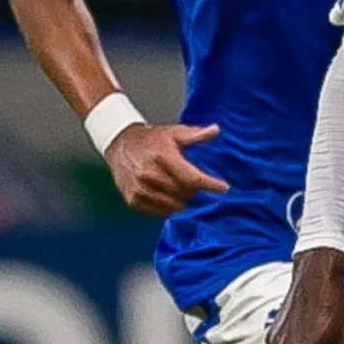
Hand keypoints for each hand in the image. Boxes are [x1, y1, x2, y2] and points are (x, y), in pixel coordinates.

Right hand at [104, 122, 229, 216]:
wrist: (120, 145)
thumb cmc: (151, 140)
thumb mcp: (173, 133)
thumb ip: (196, 134)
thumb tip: (216, 130)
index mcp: (163, 157)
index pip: (193, 178)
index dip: (210, 184)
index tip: (224, 188)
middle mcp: (150, 174)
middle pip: (185, 193)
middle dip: (193, 190)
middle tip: (190, 181)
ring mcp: (140, 189)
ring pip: (174, 205)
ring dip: (181, 200)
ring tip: (177, 187)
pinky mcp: (133, 199)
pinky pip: (159, 212)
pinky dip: (167, 207)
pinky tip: (166, 195)